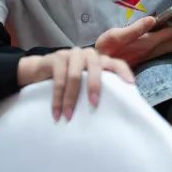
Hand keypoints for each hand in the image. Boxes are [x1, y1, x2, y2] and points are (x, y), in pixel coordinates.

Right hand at [17, 47, 133, 120]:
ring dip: (71, 99)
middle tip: (94, 105)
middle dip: (95, 86)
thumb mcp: (85, 83)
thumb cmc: (69, 80)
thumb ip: (99, 88)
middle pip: (95, 67)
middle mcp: (88, 54)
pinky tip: (56, 113)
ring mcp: (72, 54)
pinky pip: (59, 79)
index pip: (116, 63)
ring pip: (75, 76)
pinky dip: (57, 98)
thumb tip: (116, 110)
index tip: (130, 84)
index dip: (123, 72)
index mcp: (100, 60)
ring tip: (69, 117)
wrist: (40, 71)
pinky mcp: (56, 58)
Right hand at [95, 14, 171, 66]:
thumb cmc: (106, 48)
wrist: (99, 66)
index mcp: (148, 43)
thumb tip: (152, 19)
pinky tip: (168, 27)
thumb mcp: (115, 35)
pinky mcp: (149, 54)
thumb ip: (135, 28)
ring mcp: (152, 54)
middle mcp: (154, 50)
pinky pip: (169, 45)